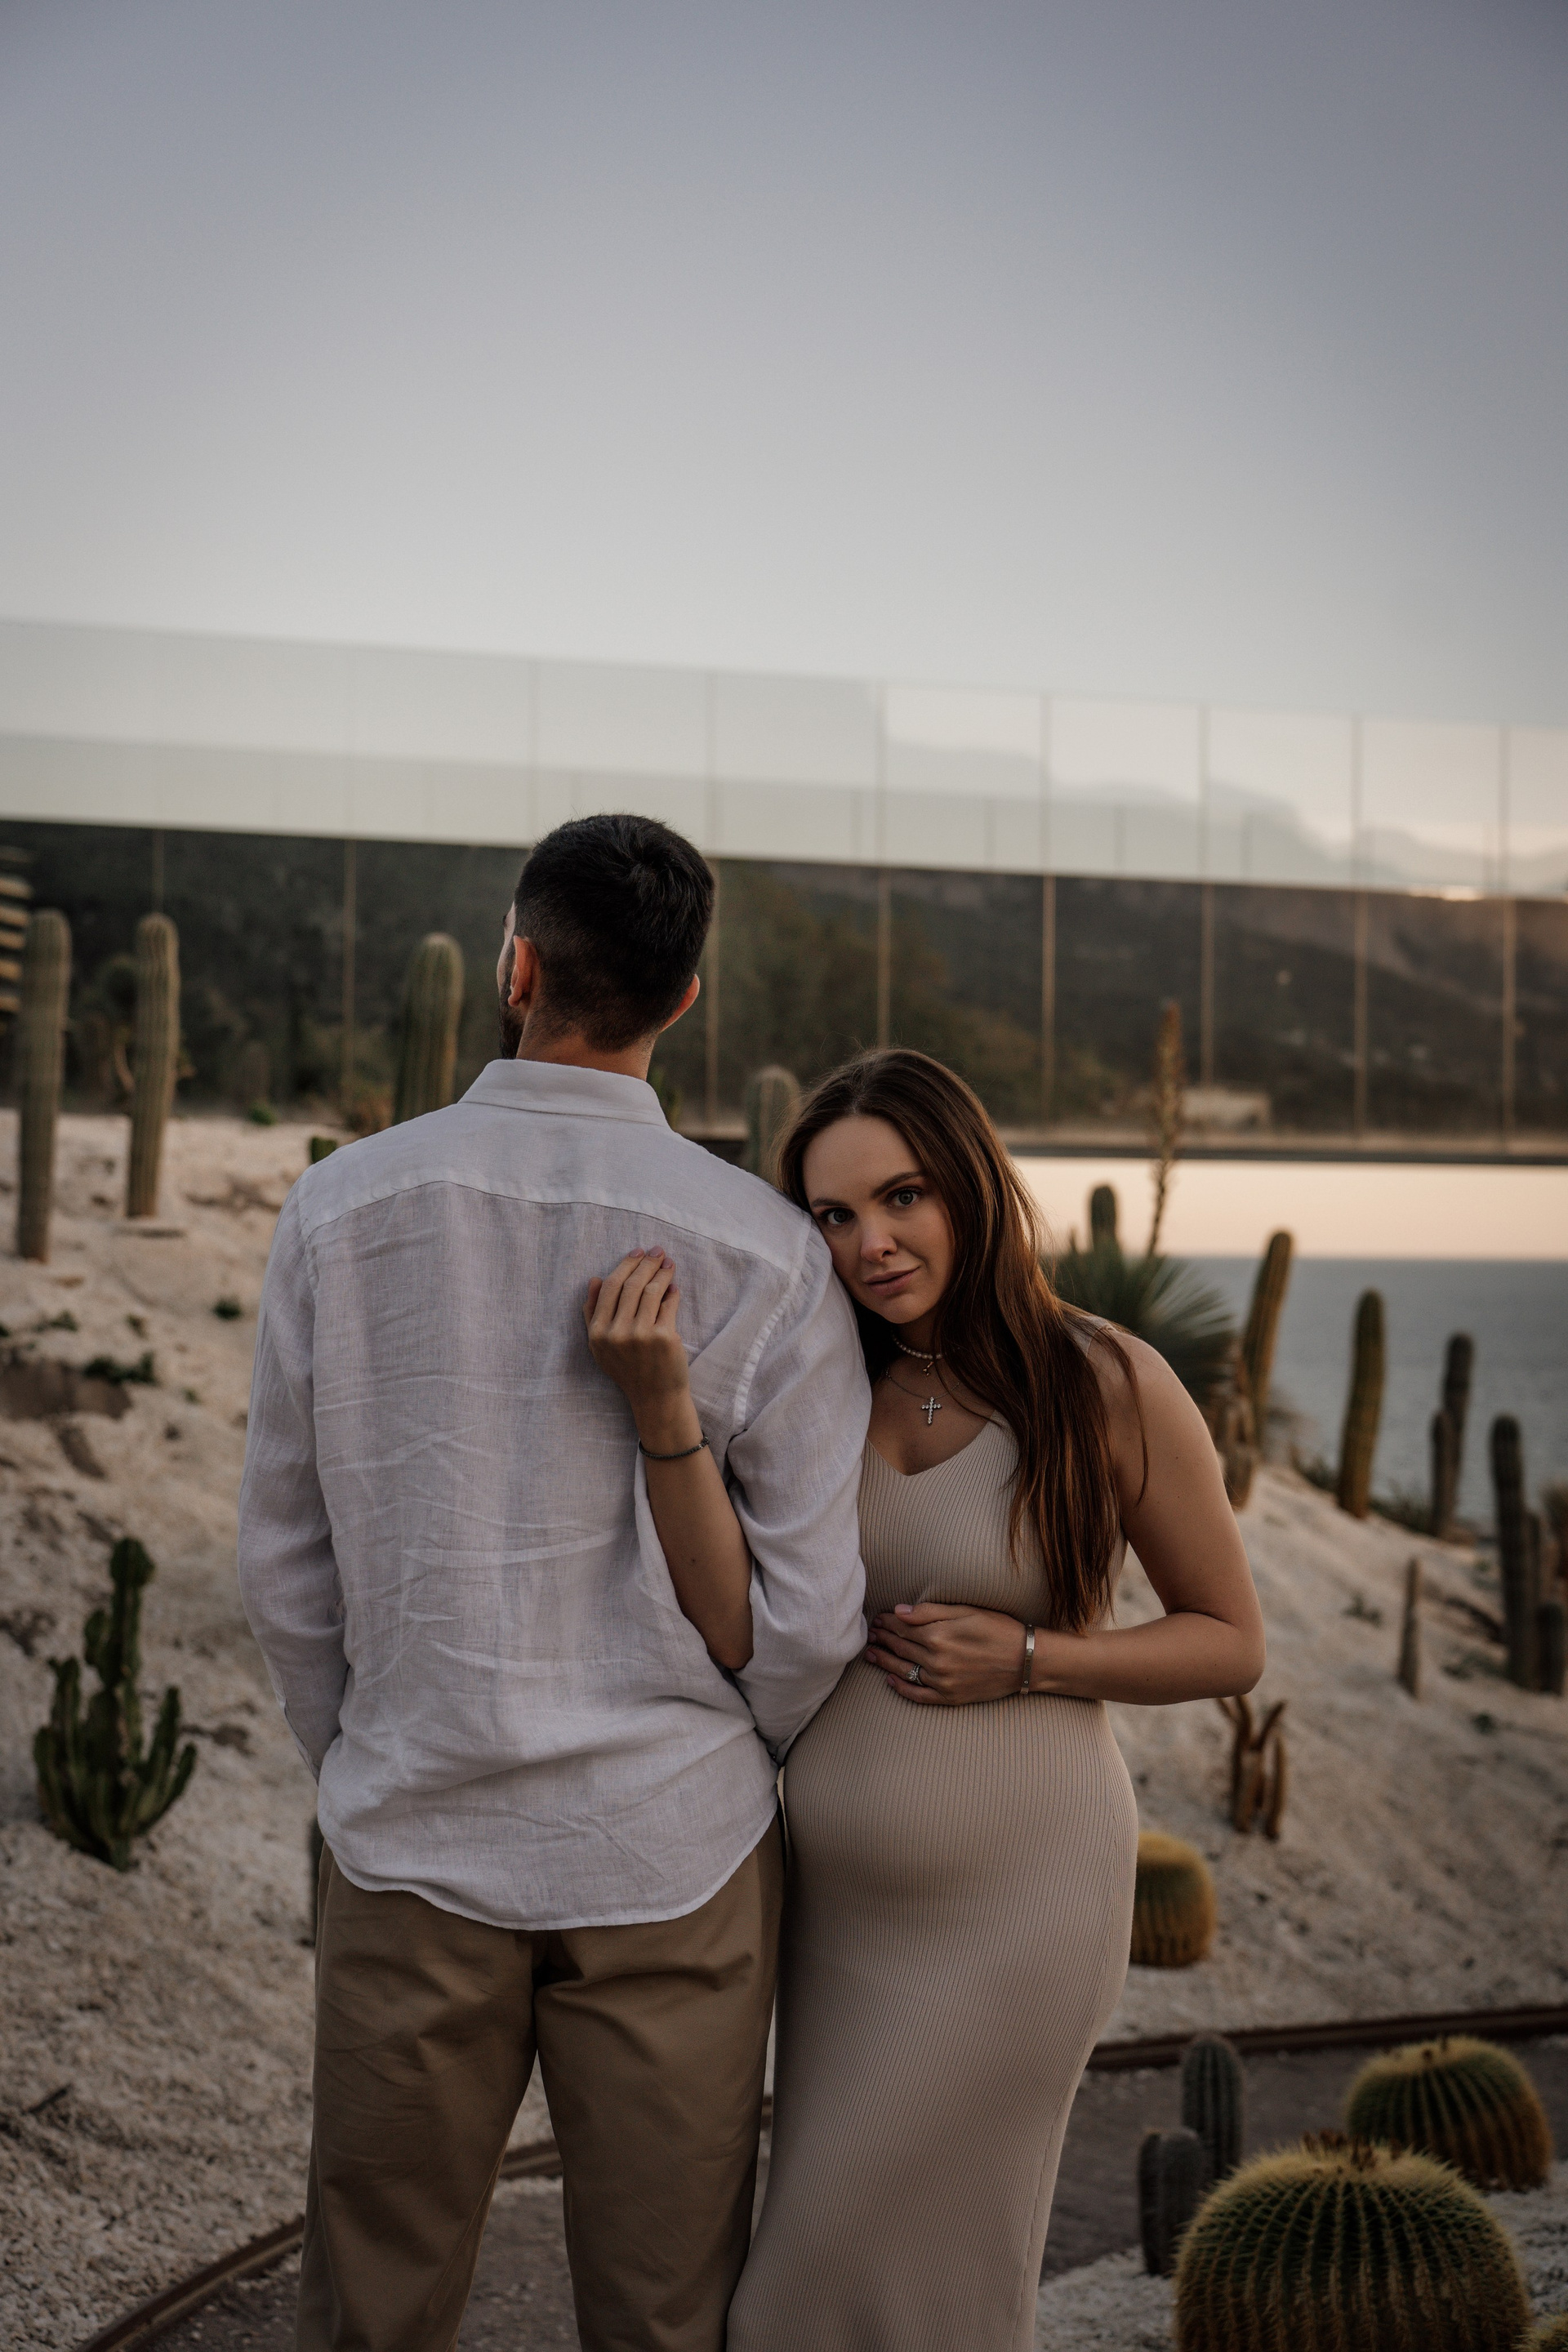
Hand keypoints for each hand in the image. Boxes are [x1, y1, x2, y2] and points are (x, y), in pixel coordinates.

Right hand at [584, 1250, 696, 1450]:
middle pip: (631, 1285)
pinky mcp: (664, 1338)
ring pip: (651, 1291)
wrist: (654, 1397)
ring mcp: (641, 1335)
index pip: (610, 1288)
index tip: (637, 1252)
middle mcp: (617, 1333)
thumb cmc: (628, 1368)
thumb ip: (593, 1313)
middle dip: (646, 1263)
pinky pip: (668, 1305)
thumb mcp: (601, 1345)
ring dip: (662, 1273)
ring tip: (669, 1263)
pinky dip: (672, 1293)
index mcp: (598, 1333)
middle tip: (657, 1251)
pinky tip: (674, 1286)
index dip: (625, 1265)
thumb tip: (595, 1279)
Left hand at [866, 1602, 1036, 1705]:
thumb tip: (899, 1612)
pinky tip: (890, 1681)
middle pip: (900, 1647)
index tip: (877, 1619)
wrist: (1026, 1660)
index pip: (903, 1627)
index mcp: (938, 1634)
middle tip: (870, 1634)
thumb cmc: (999, 1629)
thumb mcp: (966, 1611)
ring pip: (903, 1670)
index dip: (887, 1622)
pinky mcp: (950, 1698)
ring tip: (870, 1654)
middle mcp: (936, 1659)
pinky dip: (902, 1689)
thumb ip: (930, 1611)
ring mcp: (941, 1681)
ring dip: (884, 1661)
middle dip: (882, 1639)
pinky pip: (918, 1695)